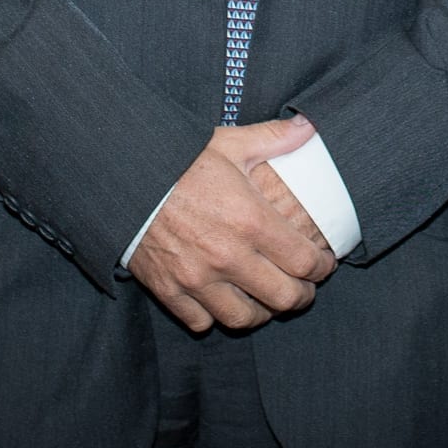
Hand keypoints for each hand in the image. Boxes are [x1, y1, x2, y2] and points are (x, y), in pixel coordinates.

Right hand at [129, 117, 337, 331]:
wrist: (122, 176)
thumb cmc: (178, 160)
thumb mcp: (229, 143)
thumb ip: (274, 138)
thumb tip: (310, 126)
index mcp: (251, 220)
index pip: (305, 262)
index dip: (323, 267)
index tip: (325, 263)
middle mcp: (227, 256)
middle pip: (284, 298)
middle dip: (302, 295)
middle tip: (304, 286)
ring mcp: (197, 278)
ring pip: (244, 319)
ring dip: (262, 312)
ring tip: (266, 299)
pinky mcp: (169, 290)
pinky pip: (201, 322)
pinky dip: (214, 316)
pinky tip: (222, 299)